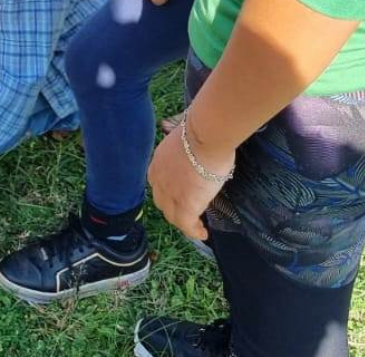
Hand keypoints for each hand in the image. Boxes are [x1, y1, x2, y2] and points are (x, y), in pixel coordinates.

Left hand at [147, 123, 234, 241]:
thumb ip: (187, 147)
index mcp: (159, 162)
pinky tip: (203, 234)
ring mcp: (171, 194)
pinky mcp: (186, 205)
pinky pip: (187, 225)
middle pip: (162, 201)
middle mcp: (159, 179)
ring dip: (183, 222)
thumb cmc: (202, 131)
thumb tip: (199, 143)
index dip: (167, 191)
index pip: (159, 182)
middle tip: (187, 213)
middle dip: (172, 208)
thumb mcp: (186, 138)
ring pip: (173, 215)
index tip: (178, 195)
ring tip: (195, 227)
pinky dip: (194, 232)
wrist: (205, 136)